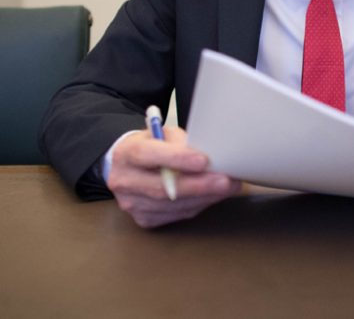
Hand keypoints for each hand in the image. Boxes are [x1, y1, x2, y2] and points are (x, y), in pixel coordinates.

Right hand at [107, 125, 240, 227]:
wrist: (128, 168)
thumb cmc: (150, 146)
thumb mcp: (161, 134)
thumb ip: (180, 141)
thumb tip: (209, 154)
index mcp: (126, 153)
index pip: (148, 155)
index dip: (176, 158)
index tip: (203, 160)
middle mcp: (124, 181)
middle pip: (162, 187)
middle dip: (199, 185)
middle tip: (226, 180)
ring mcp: (132, 204)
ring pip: (173, 205)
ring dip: (204, 197)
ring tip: (228, 188)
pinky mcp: (144, 219)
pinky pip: (176, 215)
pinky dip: (199, 205)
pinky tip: (213, 196)